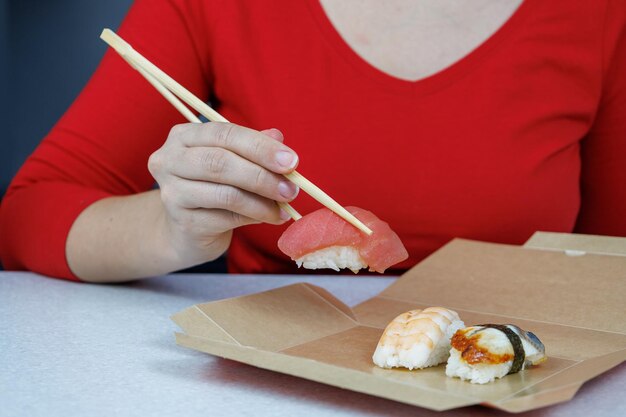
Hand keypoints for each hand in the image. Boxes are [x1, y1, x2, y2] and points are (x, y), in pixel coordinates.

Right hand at [148, 122, 298, 267]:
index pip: (225, 133)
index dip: (260, 146)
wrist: (186, 230)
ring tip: (285, 207)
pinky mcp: (184, 222)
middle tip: (292, 188)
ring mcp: (172, 193)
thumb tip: (279, 139)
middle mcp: (170, 160)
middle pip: (221, 162)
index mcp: (183, 136)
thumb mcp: (232, 161)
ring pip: (226, 194)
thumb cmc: (212, 187)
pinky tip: (272, 218)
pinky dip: (255, 217)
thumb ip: (252, 147)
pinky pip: (227, 218)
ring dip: (263, 202)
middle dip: (263, 175)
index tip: (291, 161)